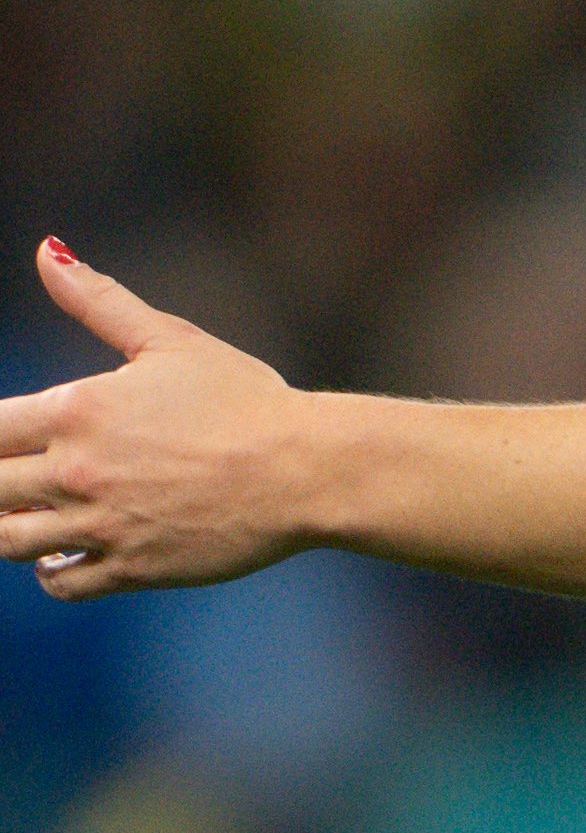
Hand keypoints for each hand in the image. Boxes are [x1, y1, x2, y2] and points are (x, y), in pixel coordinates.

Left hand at [0, 241, 305, 597]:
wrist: (308, 471)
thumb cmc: (247, 401)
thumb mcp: (171, 340)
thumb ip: (99, 299)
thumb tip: (47, 251)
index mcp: (77, 411)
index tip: (7, 441)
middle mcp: (79, 471)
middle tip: (22, 478)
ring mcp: (104, 525)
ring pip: (10, 540)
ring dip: (12, 527)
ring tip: (36, 516)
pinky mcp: (136, 568)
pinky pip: (60, 581)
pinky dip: (49, 571)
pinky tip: (66, 552)